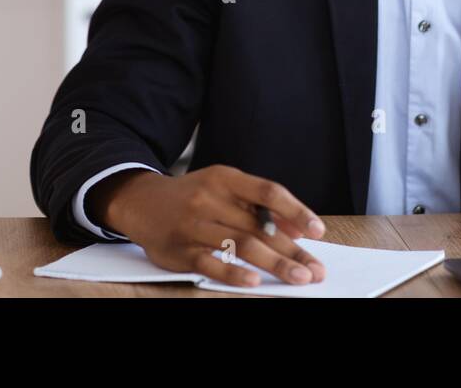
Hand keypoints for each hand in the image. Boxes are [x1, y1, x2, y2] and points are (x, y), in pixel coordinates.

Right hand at [89, 166, 327, 286]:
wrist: (142, 200)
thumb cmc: (194, 196)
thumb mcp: (225, 188)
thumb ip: (259, 205)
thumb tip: (298, 228)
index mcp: (226, 178)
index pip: (269, 192)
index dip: (297, 211)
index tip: (319, 231)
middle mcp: (211, 198)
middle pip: (260, 226)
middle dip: (293, 250)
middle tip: (315, 270)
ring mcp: (194, 224)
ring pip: (241, 244)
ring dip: (274, 263)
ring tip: (298, 278)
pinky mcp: (179, 248)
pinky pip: (210, 262)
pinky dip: (233, 272)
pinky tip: (253, 281)